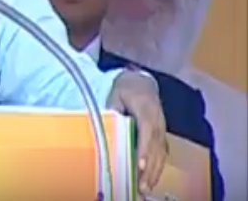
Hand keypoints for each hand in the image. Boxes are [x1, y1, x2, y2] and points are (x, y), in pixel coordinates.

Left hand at [107, 70, 167, 195]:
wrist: (141, 83)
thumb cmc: (126, 89)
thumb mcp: (116, 94)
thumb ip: (113, 108)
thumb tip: (108, 122)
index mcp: (146, 109)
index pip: (147, 131)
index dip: (144, 149)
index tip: (140, 165)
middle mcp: (158, 121)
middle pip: (155, 147)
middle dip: (149, 168)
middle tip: (141, 186)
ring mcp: (162, 129)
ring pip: (161, 153)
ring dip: (154, 172)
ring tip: (145, 189)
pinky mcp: (161, 136)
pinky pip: (162, 154)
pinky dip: (157, 168)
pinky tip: (151, 180)